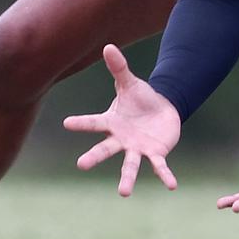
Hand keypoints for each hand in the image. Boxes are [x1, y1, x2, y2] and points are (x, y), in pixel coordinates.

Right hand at [63, 44, 180, 196]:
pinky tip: (172, 185)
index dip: (81, 122)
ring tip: (123, 193)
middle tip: (80, 165)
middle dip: (94, 157)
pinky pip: (159, 166)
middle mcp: (121, 139)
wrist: (162, 110)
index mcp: (112, 123)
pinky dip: (165, 175)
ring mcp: (137, 148)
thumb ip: (119, 68)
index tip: (66, 123)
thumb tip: (108, 46)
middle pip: (105, 149)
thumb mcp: (130, 83)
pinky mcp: (155, 153)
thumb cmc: (141, 98)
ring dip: (127, 179)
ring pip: (130, 165)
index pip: (94, 122)